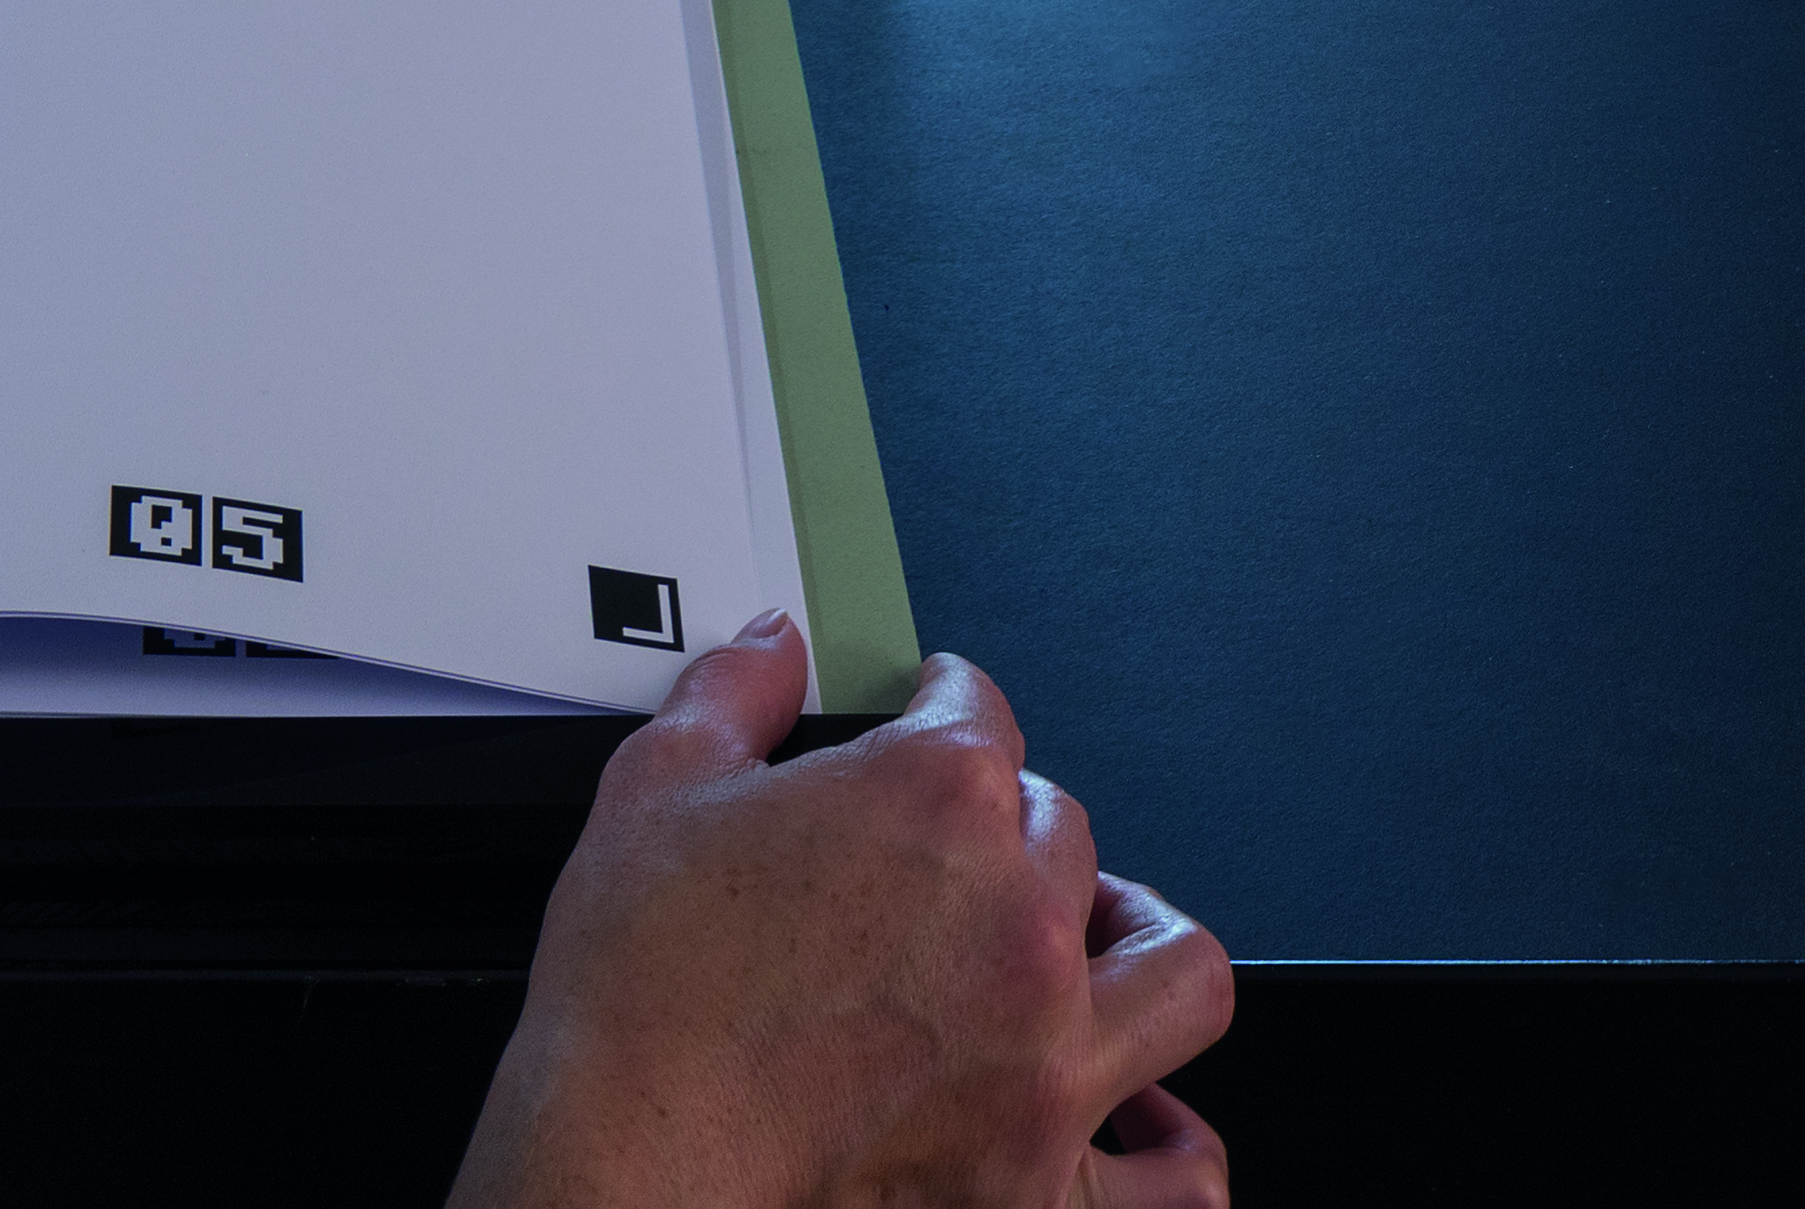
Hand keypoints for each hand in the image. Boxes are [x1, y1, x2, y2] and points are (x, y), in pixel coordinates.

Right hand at [451, 615, 1229, 1208]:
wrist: (631, 1160)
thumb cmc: (639, 999)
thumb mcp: (654, 791)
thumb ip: (732, 697)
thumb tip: (771, 648)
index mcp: (934, 798)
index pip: (979, 712)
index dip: (946, 704)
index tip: (935, 714)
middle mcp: (1017, 915)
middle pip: (1059, 829)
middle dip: (1006, 827)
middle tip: (951, 853)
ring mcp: (1049, 1049)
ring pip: (1168, 964)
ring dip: (1135, 942)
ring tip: (1094, 944)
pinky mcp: (1047, 1170)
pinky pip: (1173, 1169)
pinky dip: (1169, 1144)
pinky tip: (1143, 1119)